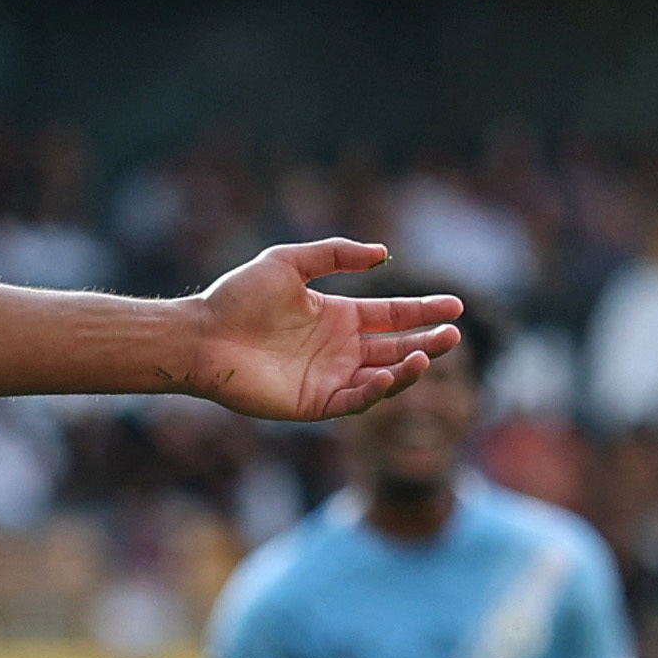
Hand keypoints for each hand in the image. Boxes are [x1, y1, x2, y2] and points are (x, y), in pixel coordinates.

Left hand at [188, 239, 460, 421]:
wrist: (203, 335)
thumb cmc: (238, 297)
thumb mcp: (288, 262)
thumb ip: (334, 254)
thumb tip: (383, 254)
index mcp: (337, 316)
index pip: (392, 315)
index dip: (423, 311)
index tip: (454, 305)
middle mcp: (339, 348)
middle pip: (396, 346)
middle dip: (428, 341)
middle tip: (453, 333)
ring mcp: (330, 377)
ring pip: (383, 376)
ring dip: (408, 368)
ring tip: (426, 354)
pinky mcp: (316, 403)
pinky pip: (356, 400)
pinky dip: (377, 389)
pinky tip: (390, 373)